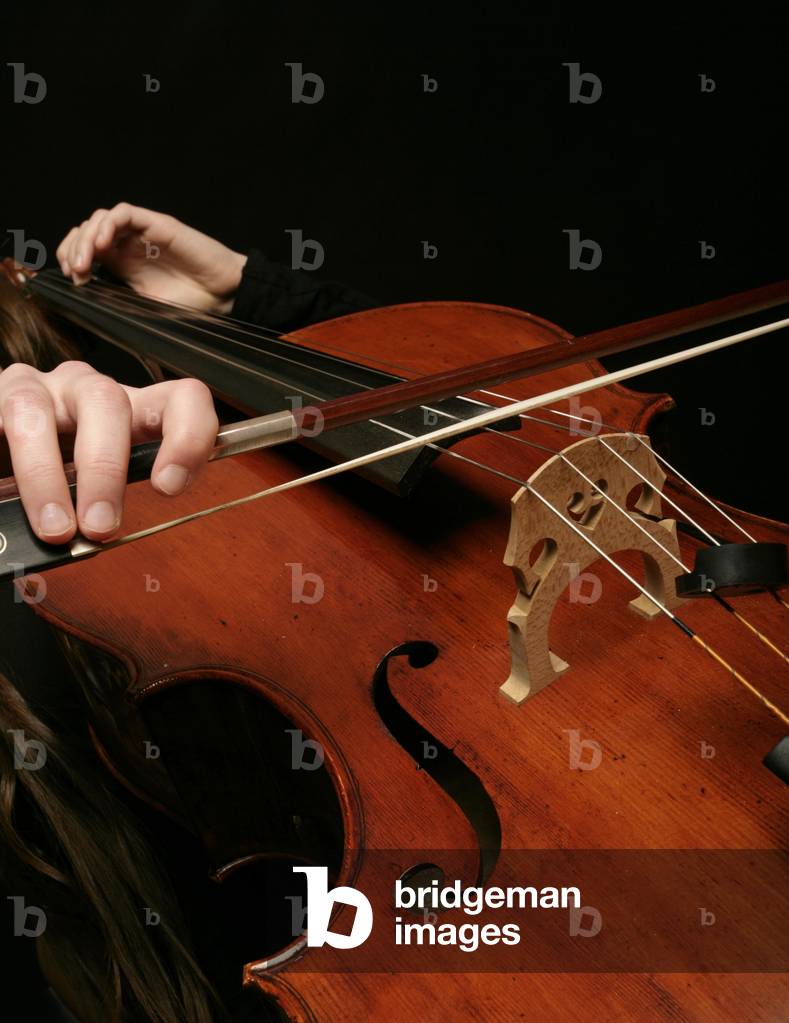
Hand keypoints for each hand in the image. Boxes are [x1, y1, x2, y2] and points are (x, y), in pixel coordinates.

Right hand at [0, 361, 218, 542]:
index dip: (186, 437)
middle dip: (105, 470)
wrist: (4, 445)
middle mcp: (87, 390)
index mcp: (132, 409)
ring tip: (53, 526)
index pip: (182, 399)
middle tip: (100, 526)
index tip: (169, 487)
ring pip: (38, 410)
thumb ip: (107, 503)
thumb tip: (96, 541)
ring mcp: (39, 388)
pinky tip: (2, 491)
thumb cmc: (60, 468)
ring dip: (45, 474)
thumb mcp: (98, 485)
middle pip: (108, 404)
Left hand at [56, 203, 246, 312]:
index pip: (85, 249)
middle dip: (73, 249)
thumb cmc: (193, 304)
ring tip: (85, 261)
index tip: (73, 279)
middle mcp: (128, 245)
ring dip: (86, 238)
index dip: (71, 259)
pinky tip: (103, 244)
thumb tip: (87, 305)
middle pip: (86, 232)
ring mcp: (141, 232)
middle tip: (75, 272)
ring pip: (100, 219)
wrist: (224, 295)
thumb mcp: (145, 309)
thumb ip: (118, 301)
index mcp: (123, 264)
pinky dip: (108, 225)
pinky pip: (124, 214)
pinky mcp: (156, 223)